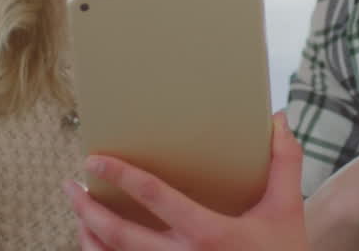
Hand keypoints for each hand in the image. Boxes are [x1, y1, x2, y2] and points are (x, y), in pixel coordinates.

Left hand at [65, 112, 307, 250]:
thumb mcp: (287, 209)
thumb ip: (284, 163)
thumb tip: (278, 119)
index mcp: (211, 234)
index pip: (156, 199)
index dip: (123, 177)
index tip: (96, 161)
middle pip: (122, 236)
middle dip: (89, 211)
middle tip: (71, 187)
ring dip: (90, 238)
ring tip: (78, 214)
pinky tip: (97, 243)